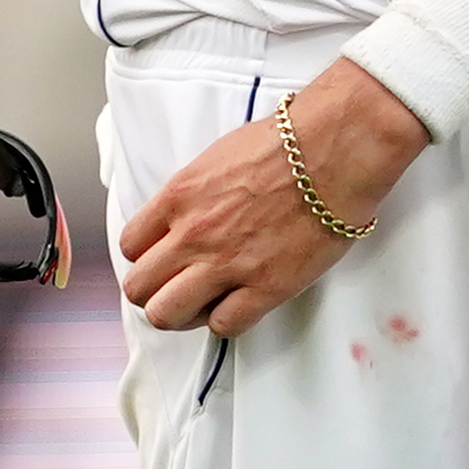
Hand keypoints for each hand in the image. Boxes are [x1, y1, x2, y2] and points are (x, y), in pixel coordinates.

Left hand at [118, 57, 428, 336]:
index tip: (165, 258)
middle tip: (180, 286)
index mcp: (180, 197)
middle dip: (155, 291)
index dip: (148, 256)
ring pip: (166, 315)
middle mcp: (193, 235)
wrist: (337, 151)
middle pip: (138, 289)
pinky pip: (224, 325)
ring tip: (206, 302)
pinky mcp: (264, 288)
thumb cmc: (290, 142)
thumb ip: (194, 193)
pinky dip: (228, 320)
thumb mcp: (220, 155)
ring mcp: (226, 264)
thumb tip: (189, 215)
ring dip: (182, 314)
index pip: (131, 246)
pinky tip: (243, 302)